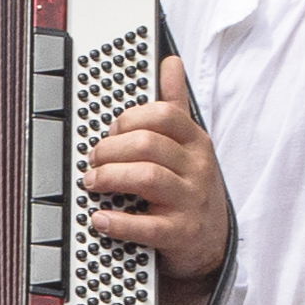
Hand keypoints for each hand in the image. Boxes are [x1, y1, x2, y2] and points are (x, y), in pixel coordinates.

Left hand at [78, 48, 228, 287]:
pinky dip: (118, 222)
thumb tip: (171, 61)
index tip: (110, 132)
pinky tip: (100, 218)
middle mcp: (197, 168)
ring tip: (93, 183)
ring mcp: (191, 201)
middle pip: (148, 144)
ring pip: (147, 177)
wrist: (211, 243)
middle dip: (111, 149)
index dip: (128, 119)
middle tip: (93, 160)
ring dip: (111, 177)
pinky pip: (147, 226)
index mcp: (195, 141)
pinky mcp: (181, 233)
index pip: (162, 115)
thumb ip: (174, 103)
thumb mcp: (187, 143)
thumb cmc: (189, 186)